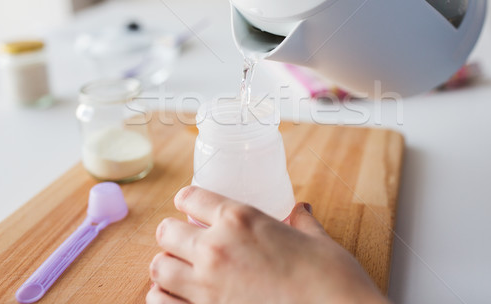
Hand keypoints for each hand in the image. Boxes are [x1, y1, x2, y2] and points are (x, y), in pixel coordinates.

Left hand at [147, 186, 388, 303]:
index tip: (188, 205)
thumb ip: (301, 223)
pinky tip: (177, 297)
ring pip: (158, 267)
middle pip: (166, 232)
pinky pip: (160, 303)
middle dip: (173, 234)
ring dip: (167, 266)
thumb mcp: (317, 241)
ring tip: (179, 270)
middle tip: (184, 241)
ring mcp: (206, 286)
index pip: (192, 197)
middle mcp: (216, 248)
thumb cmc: (332, 279)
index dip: (187, 199)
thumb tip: (301, 210)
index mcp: (240, 219)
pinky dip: (163, 297)